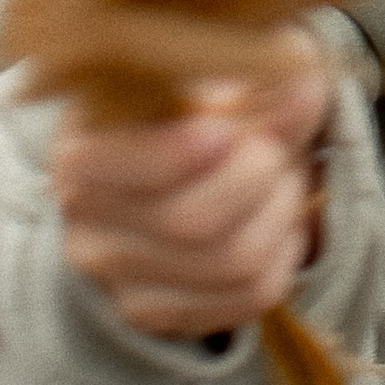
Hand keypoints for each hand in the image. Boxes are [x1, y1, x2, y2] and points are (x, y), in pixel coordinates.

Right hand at [53, 49, 332, 338]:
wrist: (183, 165)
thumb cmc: (197, 105)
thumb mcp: (223, 72)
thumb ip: (260, 81)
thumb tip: (301, 93)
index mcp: (83, 150)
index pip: (132, 170)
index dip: (190, 151)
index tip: (232, 129)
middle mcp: (84, 221)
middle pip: (194, 221)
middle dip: (261, 177)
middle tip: (277, 149)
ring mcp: (117, 277)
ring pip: (233, 262)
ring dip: (282, 214)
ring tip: (284, 180)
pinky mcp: (156, 312)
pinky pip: (251, 296)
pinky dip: (285, 255)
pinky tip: (279, 223)